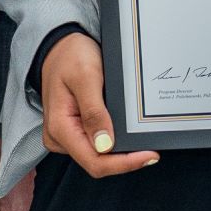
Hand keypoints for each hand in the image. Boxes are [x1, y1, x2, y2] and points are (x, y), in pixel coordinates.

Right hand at [41, 32, 159, 176]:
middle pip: (98, 163)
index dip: (123, 164)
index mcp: (60, 128)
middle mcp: (60, 137)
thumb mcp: (86, 77)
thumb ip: (94, 112)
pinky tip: (127, 133)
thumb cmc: (71, 57)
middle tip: (151, 148)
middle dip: (126, 159)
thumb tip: (104, 145)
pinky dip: (115, 141)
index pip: (94, 161)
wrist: (60, 47)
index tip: (148, 156)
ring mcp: (67, 136)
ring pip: (99, 156)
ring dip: (122, 152)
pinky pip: (97, 145)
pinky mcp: (75, 131)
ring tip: (141, 139)